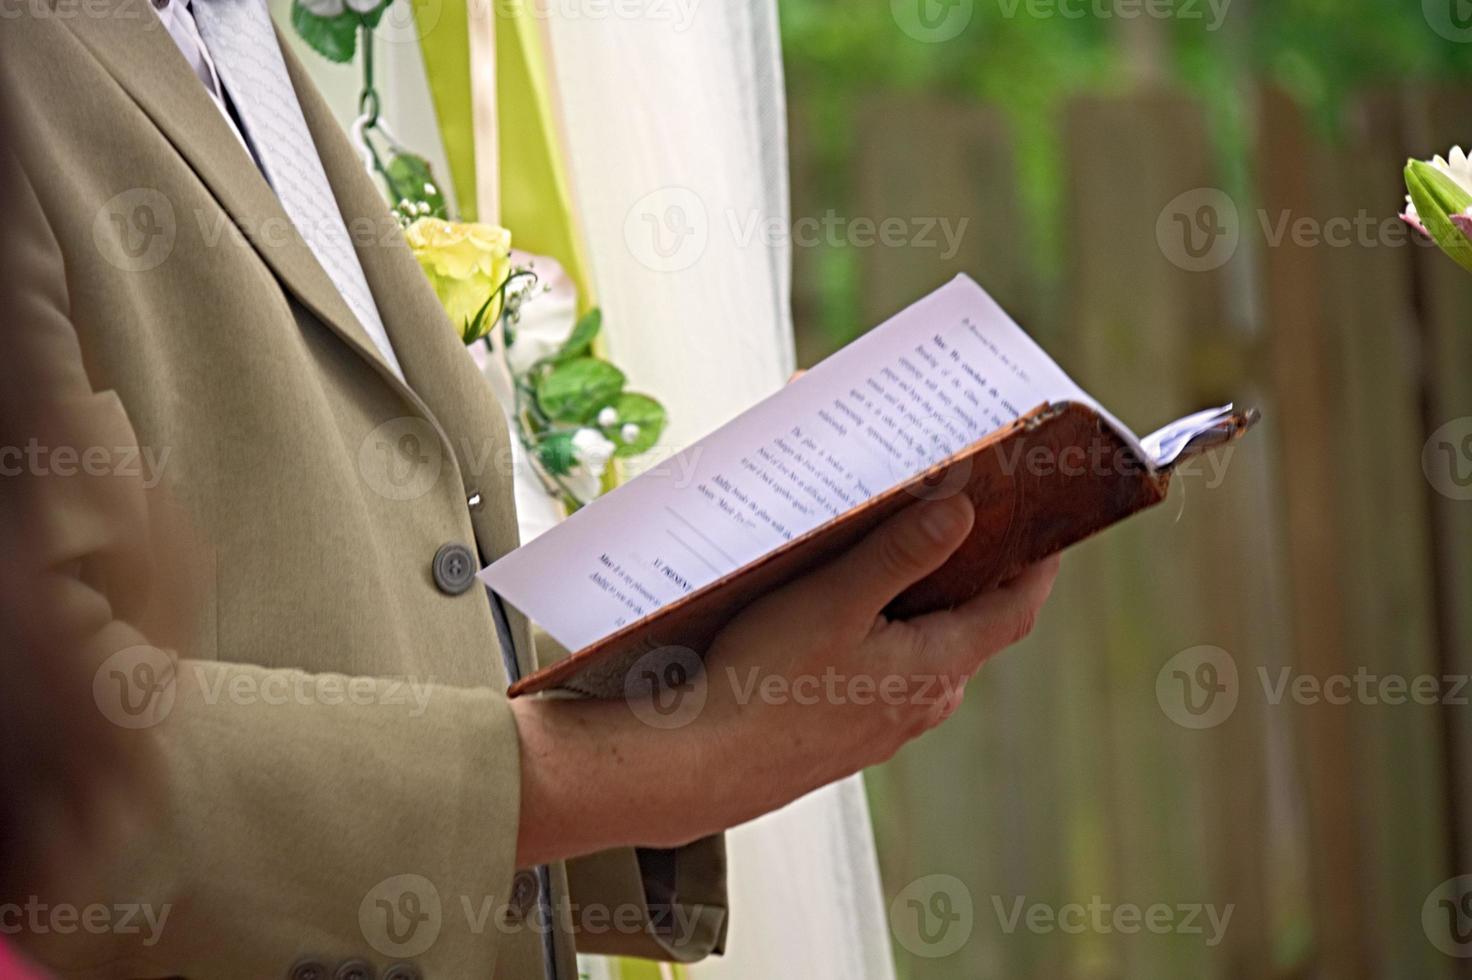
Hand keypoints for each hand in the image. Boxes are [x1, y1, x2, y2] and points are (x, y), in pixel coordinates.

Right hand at [512, 492, 1059, 865]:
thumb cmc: (763, 685)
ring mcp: (885, 725)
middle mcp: (922, 703)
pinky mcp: (846, 736)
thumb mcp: (834, 602)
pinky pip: (885, 676)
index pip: (1016, 610)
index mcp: (936, 668)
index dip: (1037, 565)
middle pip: (971, 629)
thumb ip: (901, 554)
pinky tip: (840, 619)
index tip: (1048, 525)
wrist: (701, 766)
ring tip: (892, 558)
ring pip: (924, 654)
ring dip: (922, 607)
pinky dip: (884, 638)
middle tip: (961, 520)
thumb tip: (963, 513)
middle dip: (973, 576)